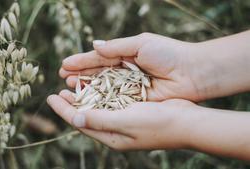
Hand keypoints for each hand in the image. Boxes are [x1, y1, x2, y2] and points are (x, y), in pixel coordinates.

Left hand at [47, 90, 195, 149]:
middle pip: (86, 116)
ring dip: (84, 97)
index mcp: (111, 137)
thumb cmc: (157, 123)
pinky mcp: (133, 111)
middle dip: (71, 104)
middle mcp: (115, 130)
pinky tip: (95, 86)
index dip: (63, 110)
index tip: (50, 97)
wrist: (187, 122)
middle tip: (58, 92)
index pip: (80, 123)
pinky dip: (100, 94)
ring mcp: (124, 121)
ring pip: (98, 108)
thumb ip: (99, 120)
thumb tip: (74, 118)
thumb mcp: (125, 122)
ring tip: (72, 87)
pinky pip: (110, 102)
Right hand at [60, 33, 204, 100]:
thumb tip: (94, 45)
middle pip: (98, 73)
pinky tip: (88, 99)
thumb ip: (116, 47)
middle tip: (63, 77)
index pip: (99, 58)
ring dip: (87, 87)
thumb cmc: (168, 53)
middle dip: (81, 74)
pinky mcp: (135, 99)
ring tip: (70, 87)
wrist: (192, 73)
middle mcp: (125, 71)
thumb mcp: (141, 44)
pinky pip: (114, 100)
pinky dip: (101, 100)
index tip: (65, 64)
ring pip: (103, 87)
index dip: (82, 61)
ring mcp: (129, 86)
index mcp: (126, 54)